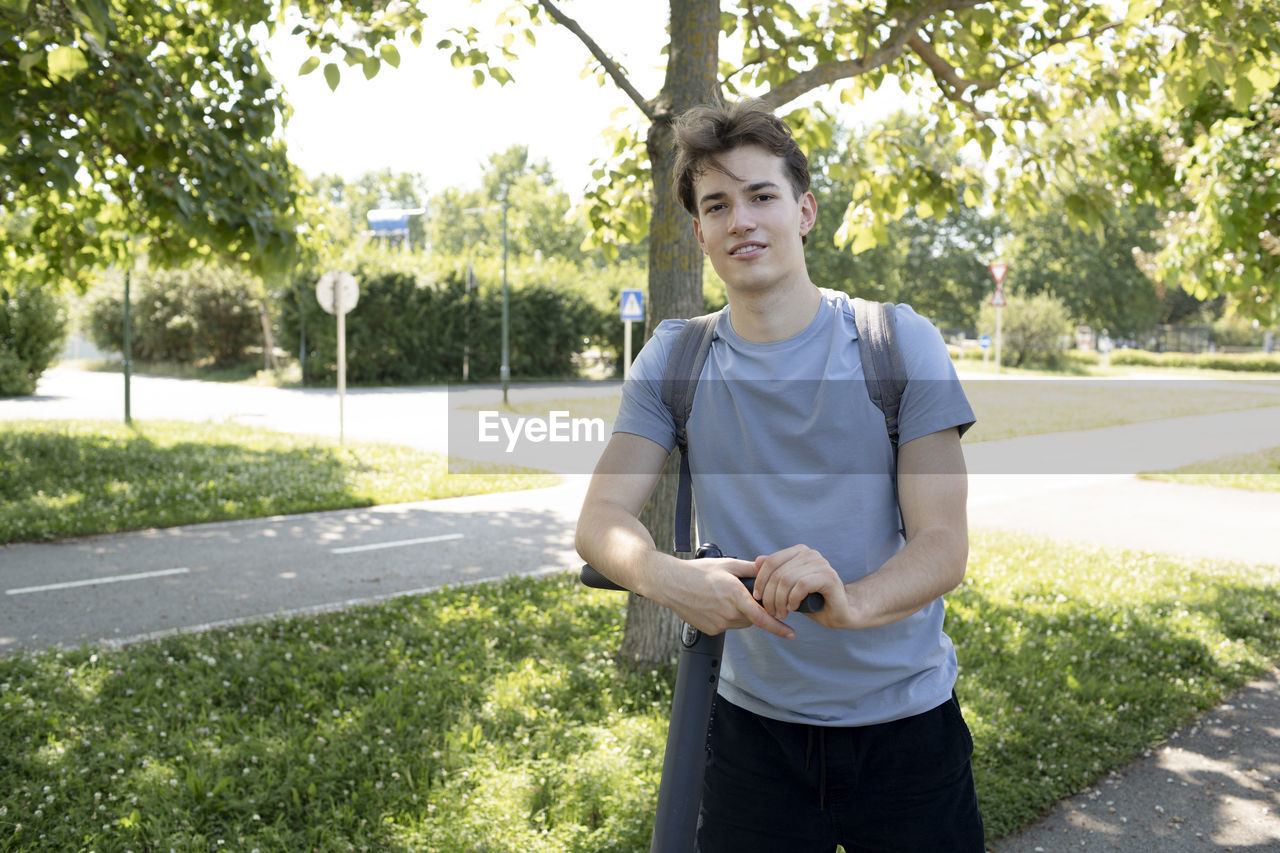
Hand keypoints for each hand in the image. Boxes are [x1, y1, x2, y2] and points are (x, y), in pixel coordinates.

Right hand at [659, 555, 796, 638]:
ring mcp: (718, 624)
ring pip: (741, 622)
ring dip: (741, 613)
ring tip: (725, 596)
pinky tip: (715, 603)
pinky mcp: (711, 630)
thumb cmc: (698, 571)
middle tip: (742, 593)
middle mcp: (727, 613)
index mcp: (734, 596)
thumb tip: (769, 568)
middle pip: (752, 618)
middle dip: (754, 609)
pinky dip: (728, 617)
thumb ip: (751, 568)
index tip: (791, 634)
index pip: (762, 617)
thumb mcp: (727, 564)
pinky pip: (728, 625)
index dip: (778, 627)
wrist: (671, 584)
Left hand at [753, 545, 854, 629]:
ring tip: (781, 613)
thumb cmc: (813, 600)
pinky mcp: (829, 577)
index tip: (757, 597)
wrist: (840, 612)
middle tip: (771, 612)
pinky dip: (793, 599)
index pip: (771, 561)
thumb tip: (757, 560)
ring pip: (787, 580)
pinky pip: (801, 586)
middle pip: (777, 573)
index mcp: (799, 552)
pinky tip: (793, 607)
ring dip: (780, 600)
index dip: (760, 580)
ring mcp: (821, 563)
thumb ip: (775, 573)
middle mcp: (810, 553)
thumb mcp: (788, 587)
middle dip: (769, 595)